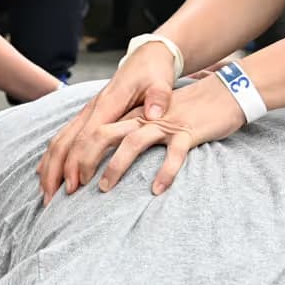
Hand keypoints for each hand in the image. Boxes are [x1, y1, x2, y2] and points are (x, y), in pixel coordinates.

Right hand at [37, 39, 177, 197]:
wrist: (147, 57)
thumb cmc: (154, 73)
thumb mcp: (161, 82)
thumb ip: (159, 98)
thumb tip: (154, 114)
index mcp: (108, 104)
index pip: (88, 137)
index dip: (79, 162)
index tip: (76, 185)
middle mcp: (92, 108)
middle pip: (65, 142)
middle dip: (56, 171)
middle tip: (51, 199)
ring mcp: (87, 112)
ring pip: (60, 140)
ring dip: (50, 167)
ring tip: (46, 194)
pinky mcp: (88, 115)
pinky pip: (64, 137)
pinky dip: (53, 157)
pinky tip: (48, 173)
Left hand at [75, 71, 246, 196]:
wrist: (222, 94)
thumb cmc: (184, 114)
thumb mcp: (152, 123)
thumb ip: (129, 138)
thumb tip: (103, 165)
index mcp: (130, 116)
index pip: (91, 132)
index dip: (72, 156)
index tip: (61, 183)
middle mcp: (142, 118)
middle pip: (102, 134)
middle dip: (83, 161)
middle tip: (72, 190)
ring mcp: (165, 124)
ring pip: (133, 141)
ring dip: (116, 165)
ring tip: (104, 189)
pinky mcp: (188, 132)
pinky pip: (175, 153)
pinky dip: (165, 171)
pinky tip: (157, 189)